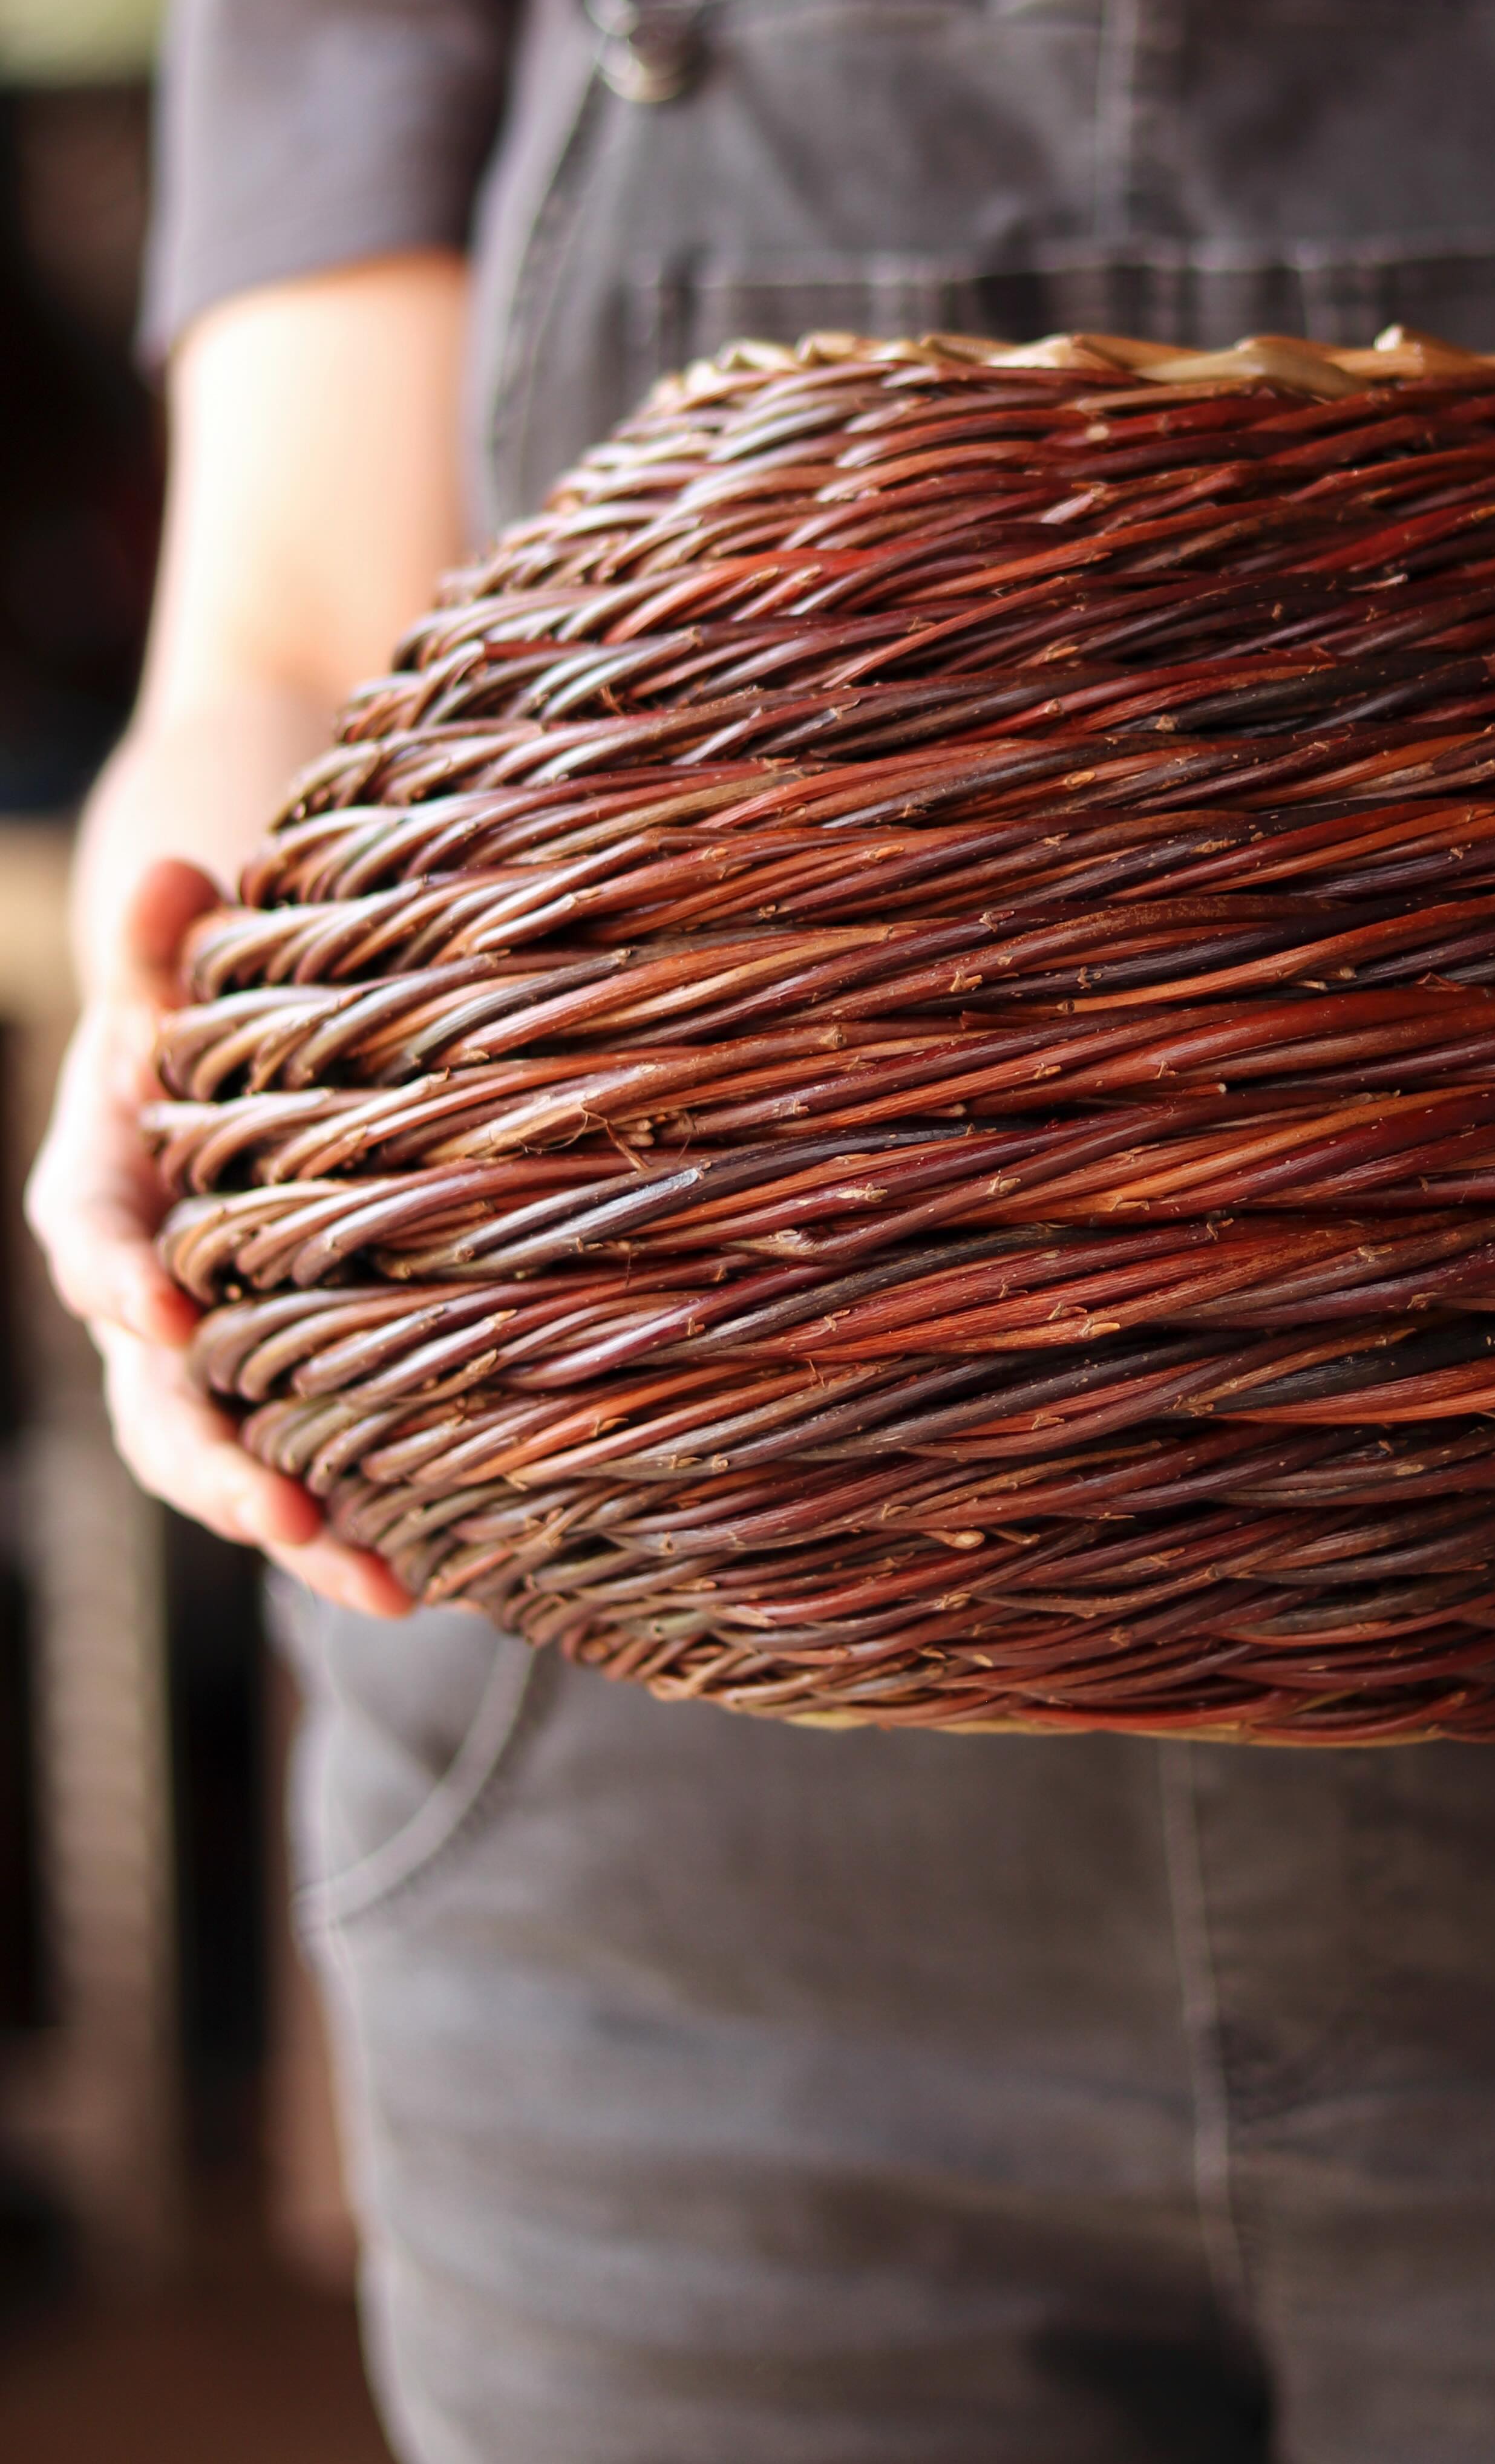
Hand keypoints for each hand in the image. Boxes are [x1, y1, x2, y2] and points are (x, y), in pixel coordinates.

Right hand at [26, 855, 409, 1622]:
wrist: (233, 1057)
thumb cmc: (205, 1007)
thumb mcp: (176, 972)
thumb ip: (160, 944)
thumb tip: (170, 874)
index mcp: (101, 1197)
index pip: (91, 1247)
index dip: (117, 1285)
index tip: (162, 1320)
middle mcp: (145, 1300)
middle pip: (158, 1401)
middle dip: (218, 1467)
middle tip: (284, 1520)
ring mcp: (212, 1359)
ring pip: (232, 1461)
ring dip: (301, 1531)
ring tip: (387, 1588)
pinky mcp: (284, 1386)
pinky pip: (308, 1466)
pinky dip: (358, 1524)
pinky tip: (433, 1578)